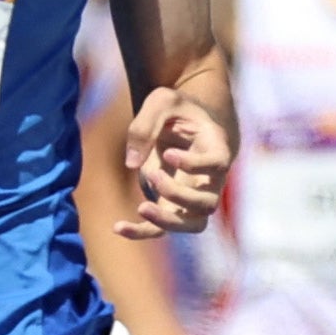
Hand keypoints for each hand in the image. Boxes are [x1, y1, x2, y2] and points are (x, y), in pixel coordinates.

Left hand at [122, 86, 228, 237]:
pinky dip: (142, 232)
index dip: (195, 164)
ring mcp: (194, 196)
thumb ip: (146, 125)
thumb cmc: (175, 111)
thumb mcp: (161, 102)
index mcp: (215, 147)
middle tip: (153, 174)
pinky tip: (117, 227)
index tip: (168, 154)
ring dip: (168, 221)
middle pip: (208, 203)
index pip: (218, 164)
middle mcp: (211, 178)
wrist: (182, 124)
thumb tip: (132, 164)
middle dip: (179, 194)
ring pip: (194, 224)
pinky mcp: (172, 205)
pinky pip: (163, 228)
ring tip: (141, 207)